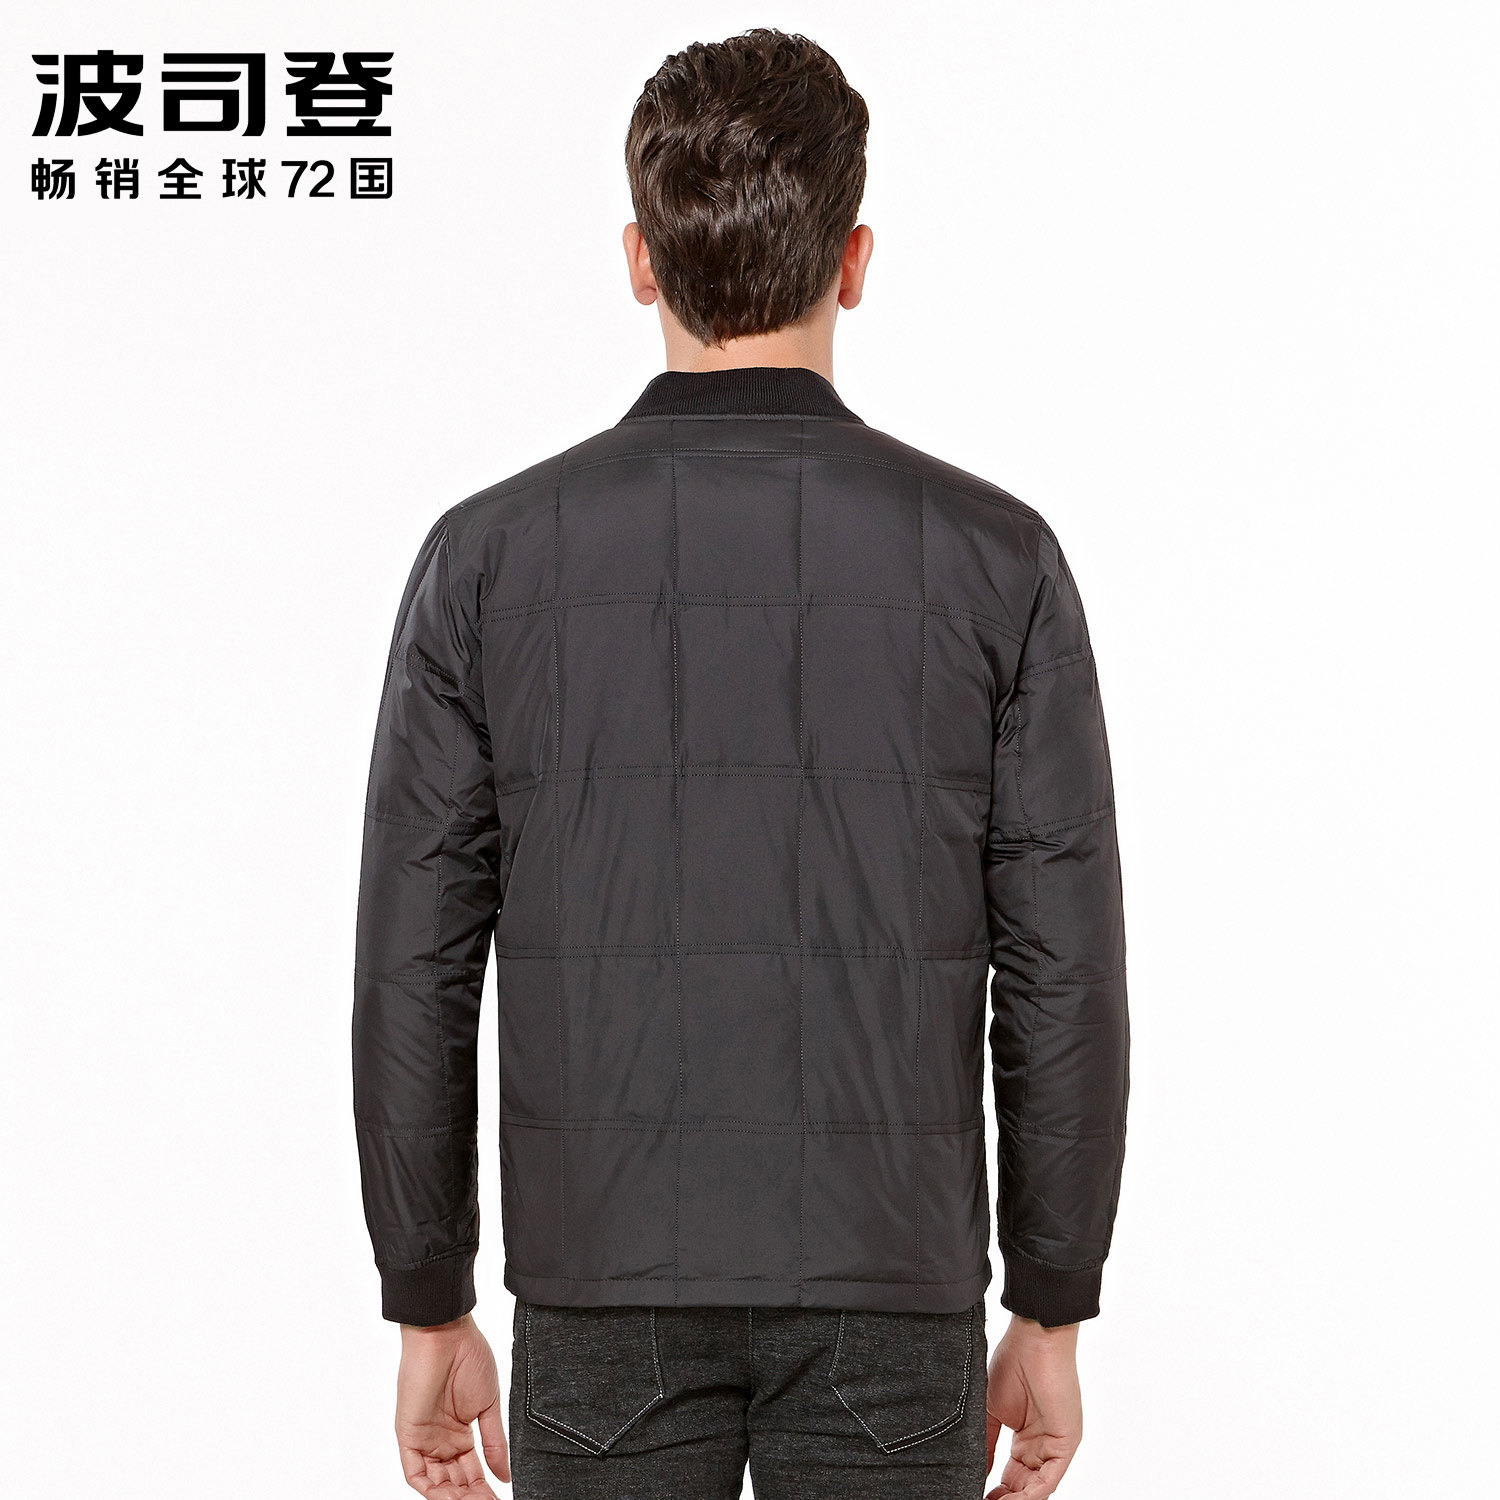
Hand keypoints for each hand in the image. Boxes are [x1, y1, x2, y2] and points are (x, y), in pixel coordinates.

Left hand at [395, 1313, 510, 1497]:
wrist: (446, 1333)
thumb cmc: (469, 1357)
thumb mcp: (488, 1405)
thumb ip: (494, 1442)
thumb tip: (505, 1475)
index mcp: (460, 1434)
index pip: (472, 1472)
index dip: (484, 1489)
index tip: (500, 1498)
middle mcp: (440, 1441)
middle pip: (455, 1482)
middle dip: (471, 1496)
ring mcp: (424, 1440)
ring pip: (435, 1483)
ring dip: (453, 1496)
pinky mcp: (408, 1436)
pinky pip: (415, 1472)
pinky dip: (430, 1489)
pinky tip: (448, 1497)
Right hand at [984, 1315, 1082, 1498]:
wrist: (1034, 1339)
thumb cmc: (1013, 1363)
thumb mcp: (991, 1410)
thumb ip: (985, 1443)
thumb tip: (971, 1470)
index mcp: (1025, 1439)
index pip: (1012, 1477)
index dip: (995, 1491)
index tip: (972, 1494)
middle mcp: (1041, 1446)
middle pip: (1024, 1487)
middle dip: (1004, 1499)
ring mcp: (1055, 1446)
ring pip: (1037, 1487)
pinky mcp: (1066, 1443)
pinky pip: (1050, 1478)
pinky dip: (1032, 1494)